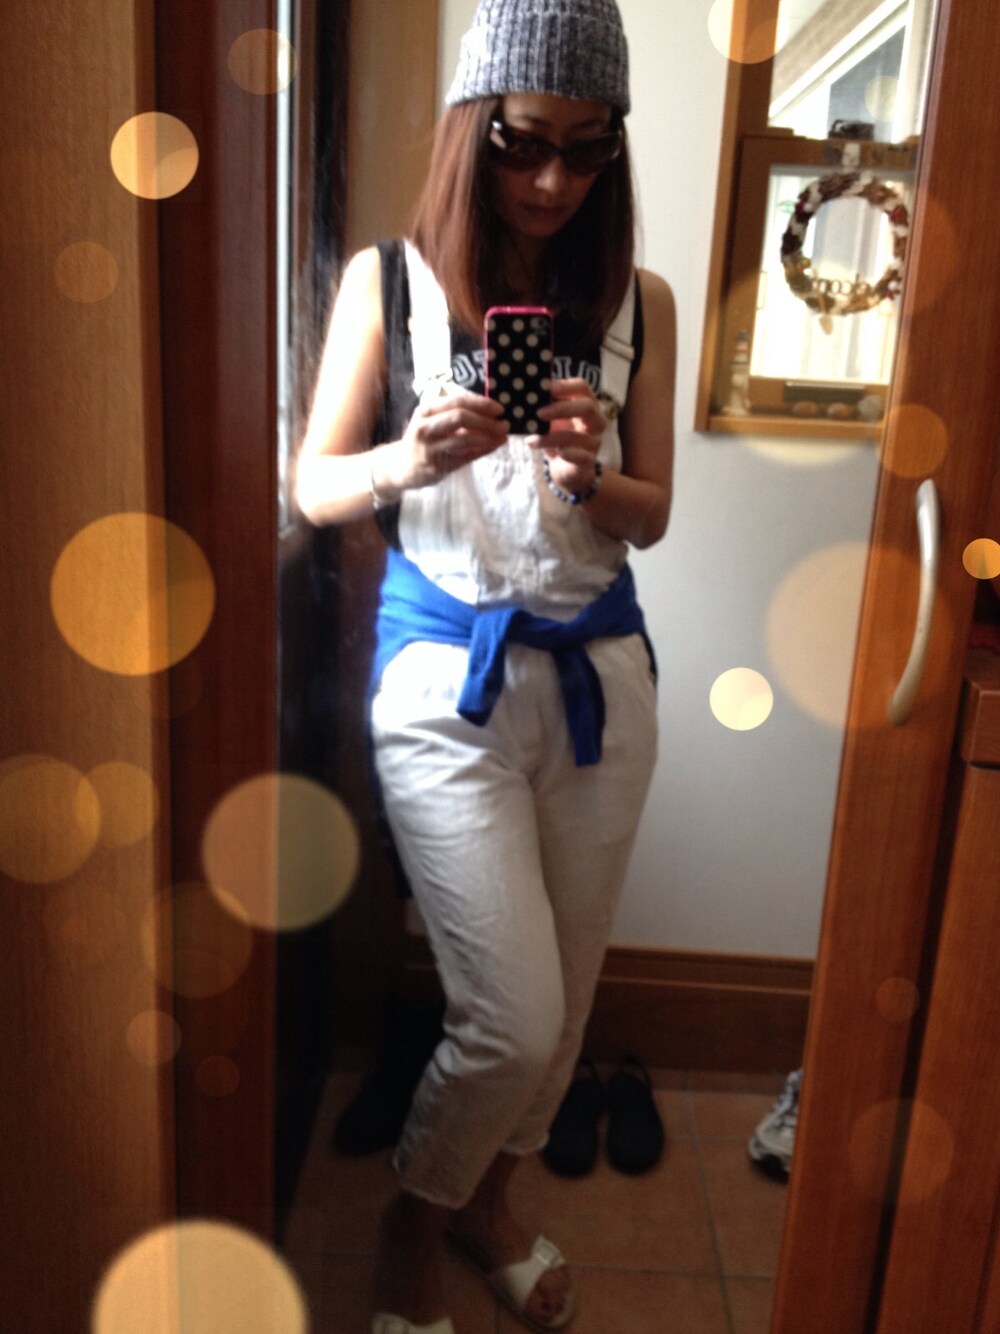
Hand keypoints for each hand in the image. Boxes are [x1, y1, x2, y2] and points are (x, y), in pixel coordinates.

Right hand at [374, 393, 507, 497]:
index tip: (499, 408)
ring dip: (489, 437)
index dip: (481, 404)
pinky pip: (466, 456)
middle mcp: (425, 427)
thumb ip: (452, 413)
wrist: (401, 466)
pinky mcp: (438, 466)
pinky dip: (484, 450)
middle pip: (460, 417)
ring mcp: (431, 448)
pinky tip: (494, 446)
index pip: (456, 401)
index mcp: (425, 411)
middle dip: (486, 420)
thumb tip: (488, 410)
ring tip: (503, 436)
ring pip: (465, 439)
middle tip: (504, 424)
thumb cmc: (422, 439)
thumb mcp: (430, 420)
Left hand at [529, 378, 605, 495]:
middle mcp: (595, 420)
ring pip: (575, 436)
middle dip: (562, 408)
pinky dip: (567, 454)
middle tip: (539, 413)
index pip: (582, 387)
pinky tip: (555, 454)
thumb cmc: (560, 436)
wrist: (567, 467)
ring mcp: (594, 441)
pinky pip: (581, 456)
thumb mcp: (553, 418)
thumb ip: (546, 404)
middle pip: (587, 407)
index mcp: (586, 403)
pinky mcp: (589, 460)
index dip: (566, 386)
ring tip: (531, 440)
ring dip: (550, 438)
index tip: (548, 388)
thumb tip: (527, 390)